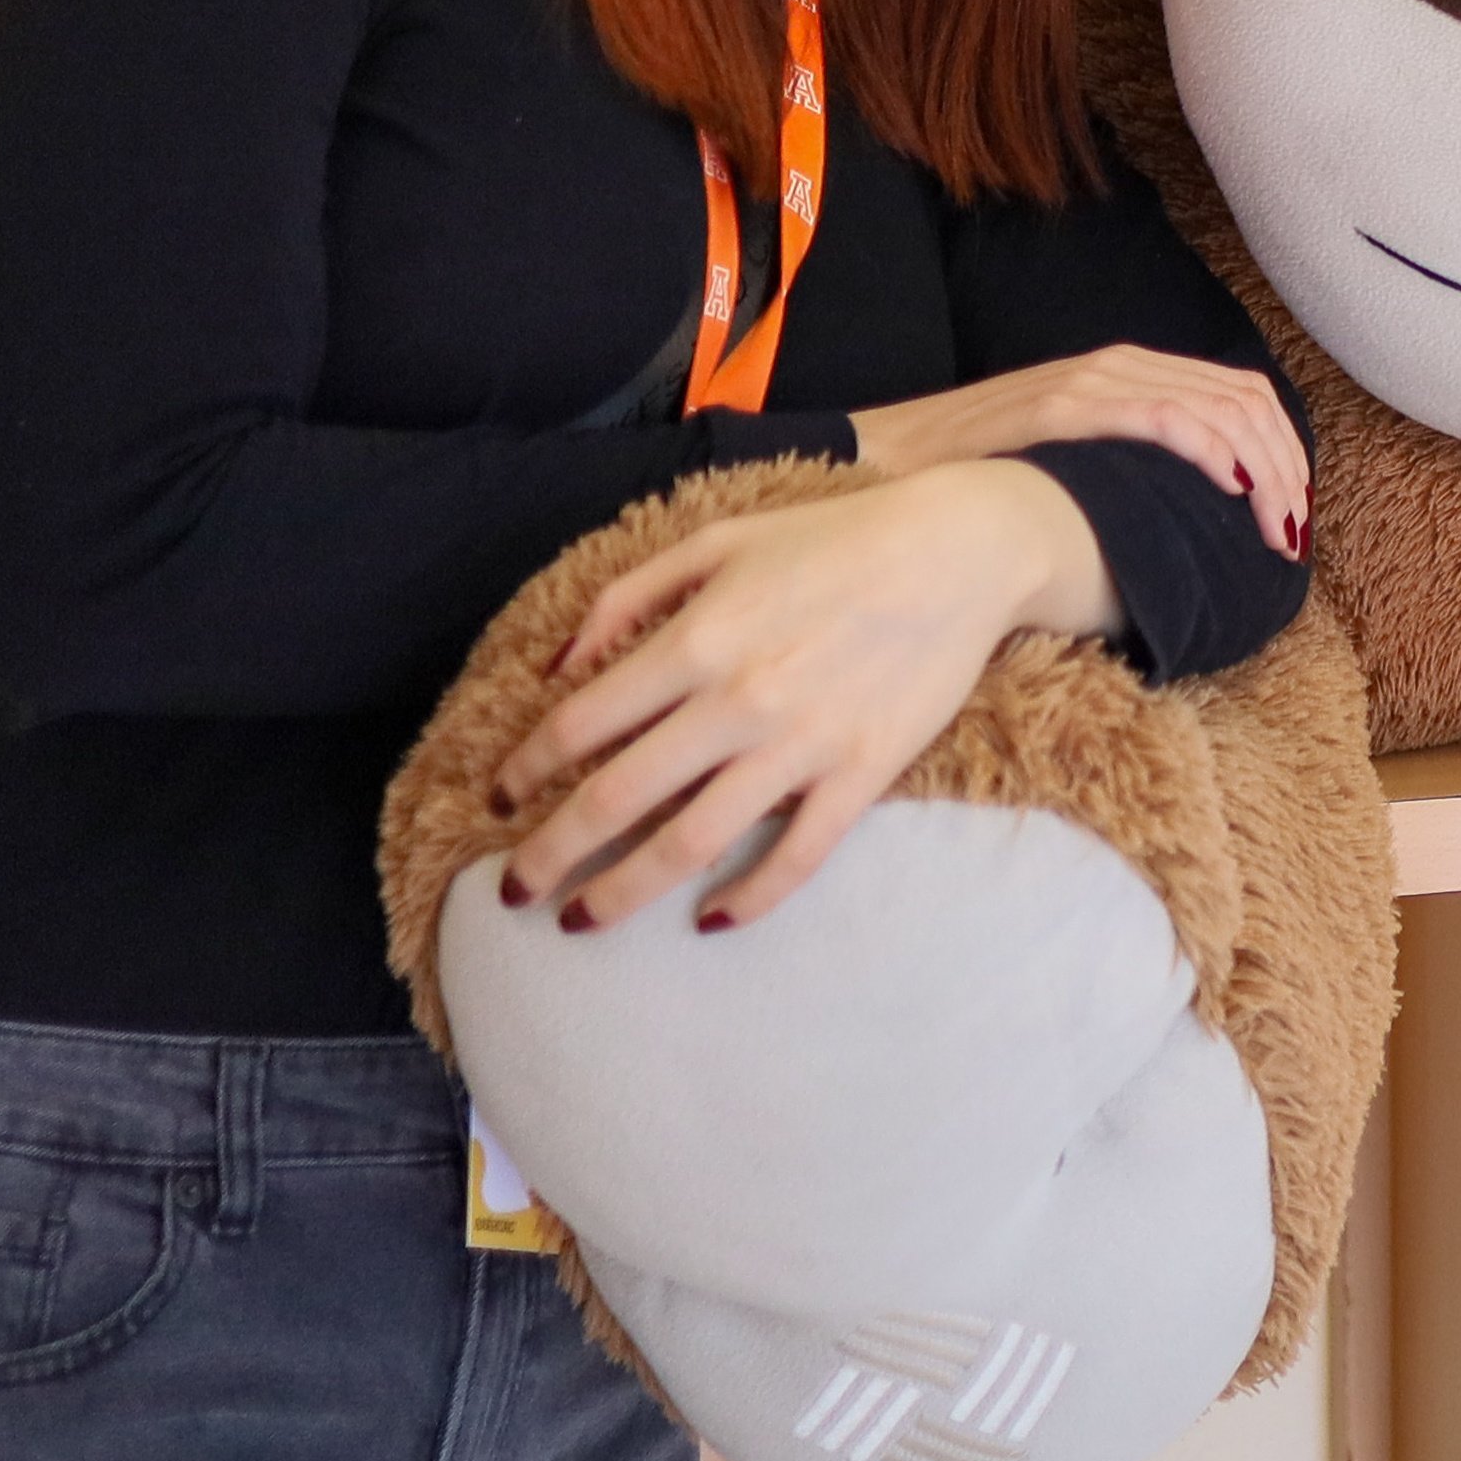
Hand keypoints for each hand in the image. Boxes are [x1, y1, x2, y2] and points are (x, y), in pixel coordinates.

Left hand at [489, 466, 1113, 931]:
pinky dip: (748, 898)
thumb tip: (562, 666)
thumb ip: (629, 598)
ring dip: (624, 891)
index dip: (527, 768)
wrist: (960, 553)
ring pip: (692, 843)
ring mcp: (801, 746)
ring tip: (583, 921)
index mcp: (694, 641)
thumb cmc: (833, 539)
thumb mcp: (717, 544)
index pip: (580, 724)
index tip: (500, 797)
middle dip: (551, 855)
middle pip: (616, 800)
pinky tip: (709, 919)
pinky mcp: (861, 775)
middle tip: (514, 891)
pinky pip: (796, 856)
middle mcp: (736, 702)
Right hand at [855, 345, 1307, 559]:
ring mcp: (1095, 381)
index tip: (1297, 512)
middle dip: (1287, 470)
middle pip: (1246, 403)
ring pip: (1220, 412)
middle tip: (1294, 534)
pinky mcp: (1068, 405)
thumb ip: (1129, 462)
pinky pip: (1165, 418)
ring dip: (1264, 474)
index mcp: (1132, 372)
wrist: (891, 454)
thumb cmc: (982, 469)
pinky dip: (1212, 453)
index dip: (1286, 452)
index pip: (1243, 395)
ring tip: (1275, 531)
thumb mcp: (1076, 456)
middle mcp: (1122, 365)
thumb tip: (1192, 513)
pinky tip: (1232, 493)